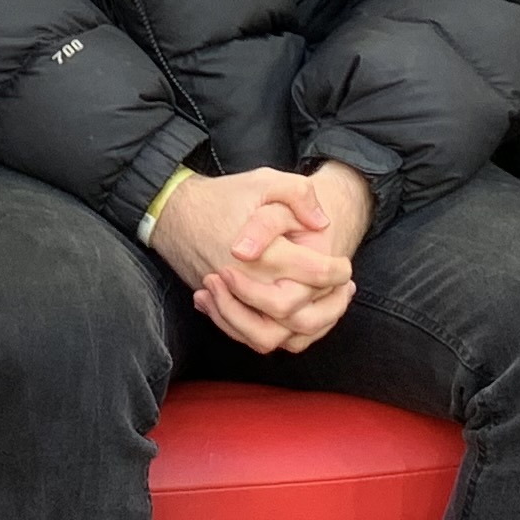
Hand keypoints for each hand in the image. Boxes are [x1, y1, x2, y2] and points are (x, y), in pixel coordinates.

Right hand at [153, 165, 362, 355]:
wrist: (175, 213)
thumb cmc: (224, 197)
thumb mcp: (264, 181)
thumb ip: (298, 194)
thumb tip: (321, 222)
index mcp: (266, 254)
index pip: (315, 275)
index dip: (337, 272)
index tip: (344, 265)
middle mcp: (249, 284)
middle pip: (298, 316)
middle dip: (328, 308)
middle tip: (342, 288)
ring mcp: (233, 301)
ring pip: (272, 337)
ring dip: (303, 327)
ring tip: (325, 306)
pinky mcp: (223, 308)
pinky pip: (251, 337)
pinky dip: (278, 334)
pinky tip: (296, 315)